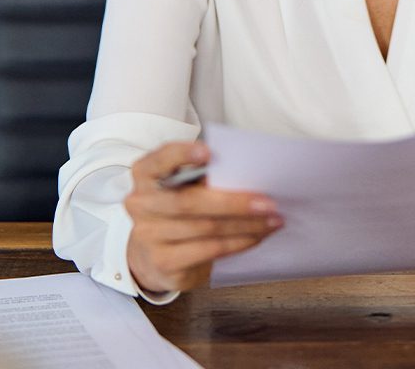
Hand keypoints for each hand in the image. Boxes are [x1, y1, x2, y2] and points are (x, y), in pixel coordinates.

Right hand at [124, 141, 282, 294]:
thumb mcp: (180, 186)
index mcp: (146, 174)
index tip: (209, 152)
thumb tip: (249, 175)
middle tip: (268, 202)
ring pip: (206, 228)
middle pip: (190, 202)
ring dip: (246, 225)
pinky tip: (257, 237)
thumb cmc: (176, 209)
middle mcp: (141, 204)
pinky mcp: (164, 261)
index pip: (159, 160)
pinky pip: (209, 250)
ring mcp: (149, 235)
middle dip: (235, 202)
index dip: (182, 155)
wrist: (151, 255)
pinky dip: (238, 242)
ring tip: (272, 220)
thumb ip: (202, 176)